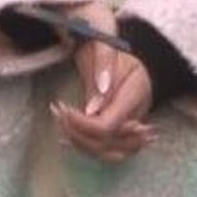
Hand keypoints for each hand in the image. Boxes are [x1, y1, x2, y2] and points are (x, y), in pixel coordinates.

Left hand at [51, 4, 154, 163]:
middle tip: (57, 114)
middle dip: (78, 135)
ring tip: (60, 125)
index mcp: (136, 91)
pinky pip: (107, 150)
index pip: (109, 125)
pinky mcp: (123, 130)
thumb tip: (93, 109)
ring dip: (80, 144)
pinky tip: (67, 138)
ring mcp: (133, 125)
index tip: (63, 109)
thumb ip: (101, 75)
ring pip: (108, 153)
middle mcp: (138, 114)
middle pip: (107, 144)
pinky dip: (86, 147)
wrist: (120, 49)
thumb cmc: (109, 43)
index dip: (83, 124)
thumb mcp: (105, 47)